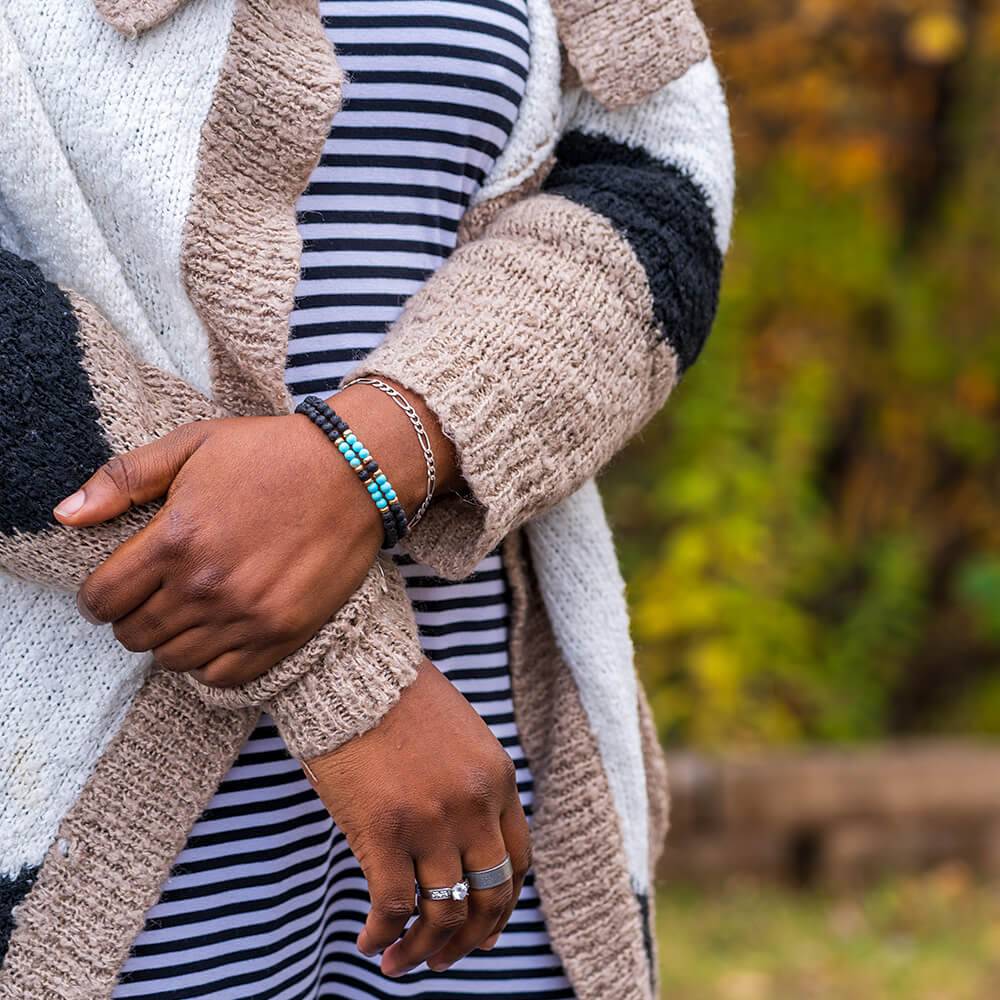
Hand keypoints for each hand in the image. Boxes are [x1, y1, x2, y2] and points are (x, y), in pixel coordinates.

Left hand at [53, 382, 456, 685]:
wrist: (354, 470)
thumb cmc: (272, 452)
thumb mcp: (193, 445)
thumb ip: (124, 478)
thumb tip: (65, 516)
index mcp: (175, 537)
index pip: (102, 598)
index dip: (97, 597)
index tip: (112, 590)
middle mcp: (205, 584)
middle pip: (134, 634)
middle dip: (132, 618)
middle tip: (152, 598)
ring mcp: (246, 614)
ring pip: (174, 659)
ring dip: (170, 640)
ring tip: (188, 614)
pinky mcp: (282, 633)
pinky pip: (222, 677)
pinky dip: (209, 664)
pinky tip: (217, 635)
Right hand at [303, 658, 531, 976]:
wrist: (354, 673)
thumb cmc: (398, 700)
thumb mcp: (460, 738)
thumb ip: (472, 786)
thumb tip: (465, 841)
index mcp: (498, 780)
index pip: (517, 863)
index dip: (502, 906)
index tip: (485, 928)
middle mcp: (475, 807)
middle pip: (489, 897)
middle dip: (470, 938)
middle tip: (445, 959)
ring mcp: (433, 822)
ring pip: (444, 913)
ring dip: (425, 950)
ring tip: (401, 964)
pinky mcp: (385, 833)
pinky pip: (393, 908)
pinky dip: (383, 936)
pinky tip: (369, 943)